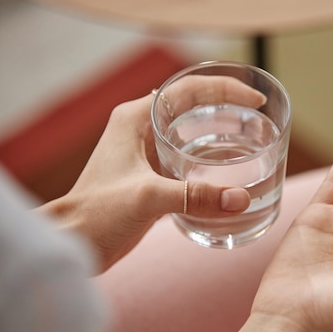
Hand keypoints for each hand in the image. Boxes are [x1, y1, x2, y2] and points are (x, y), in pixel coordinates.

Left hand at [38, 76, 265, 270]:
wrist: (73, 243)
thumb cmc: (96, 212)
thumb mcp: (148, 197)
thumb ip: (196, 196)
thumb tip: (242, 199)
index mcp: (136, 118)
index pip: (188, 89)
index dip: (225, 89)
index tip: (255, 102)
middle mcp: (142, 128)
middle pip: (193, 106)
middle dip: (227, 108)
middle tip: (259, 119)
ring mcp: (146, 153)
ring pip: (191, 132)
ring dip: (220, 133)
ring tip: (251, 140)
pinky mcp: (152, 177)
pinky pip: (187, 158)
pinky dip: (210, 159)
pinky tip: (229, 171)